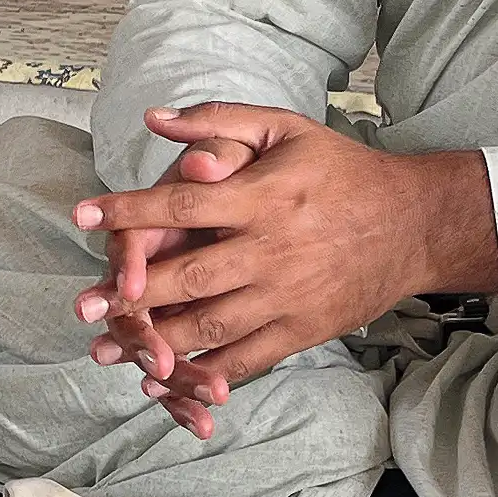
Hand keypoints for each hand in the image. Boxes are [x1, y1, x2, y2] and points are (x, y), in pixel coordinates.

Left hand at [71, 102, 497, 436]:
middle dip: (132, 291)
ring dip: (156, 339)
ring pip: (211, 324)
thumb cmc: (341, 170)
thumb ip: (220, 121)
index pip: (185, 203)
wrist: (413, 223)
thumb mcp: (286, 129)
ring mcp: (287, 295)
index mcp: (265, 196)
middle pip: (190, 274)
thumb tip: (155, 120)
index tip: (84, 215)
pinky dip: (204, 373)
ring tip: (110, 349)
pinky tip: (168, 376)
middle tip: (86, 303)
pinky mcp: (302, 331)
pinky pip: (246, 359)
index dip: (130, 210)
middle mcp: (272, 249)